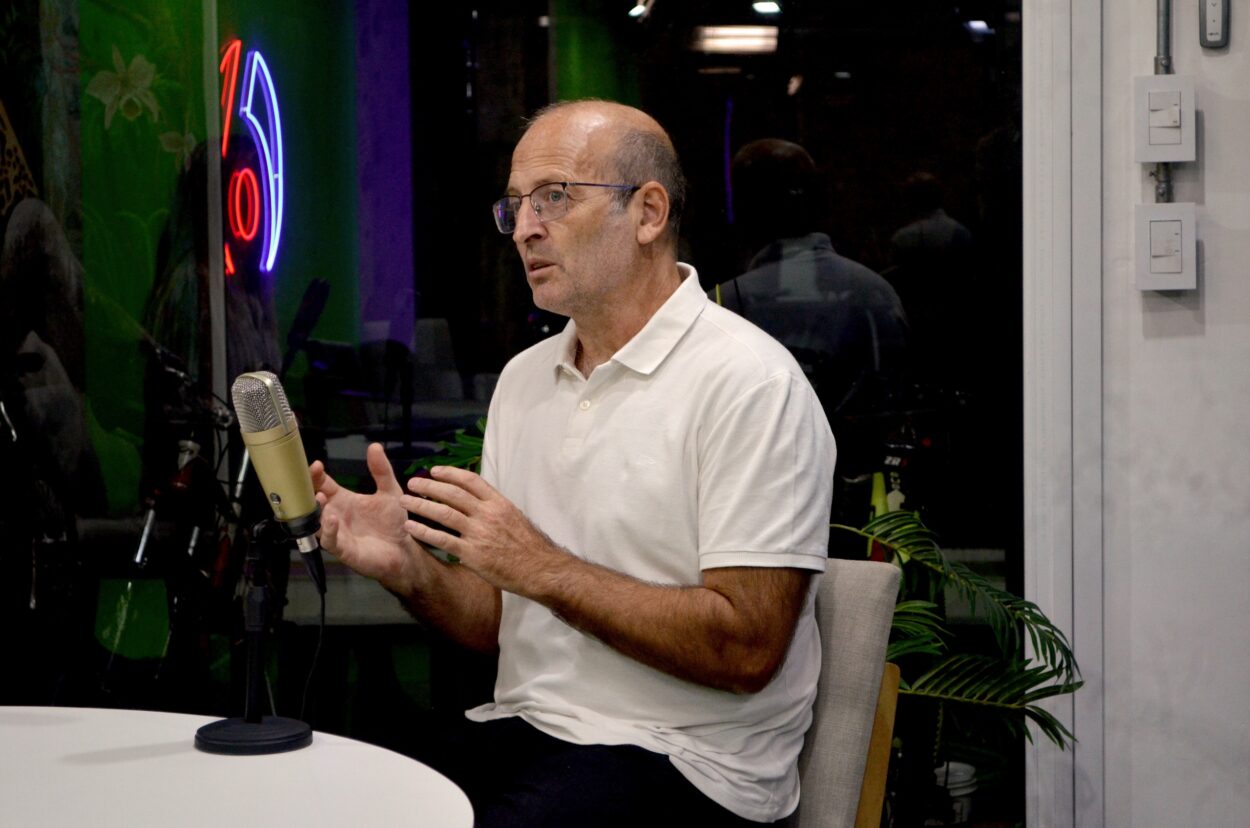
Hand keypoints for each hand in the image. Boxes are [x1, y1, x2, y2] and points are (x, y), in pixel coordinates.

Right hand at [311, 443, 421, 593]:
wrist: (403, 550)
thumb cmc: (393, 523)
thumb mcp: (389, 492)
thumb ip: (382, 470)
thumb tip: (375, 446)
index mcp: (343, 500)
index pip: (322, 485)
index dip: (316, 475)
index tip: (316, 464)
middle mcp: (335, 515)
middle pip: (314, 501)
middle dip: (309, 490)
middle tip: (311, 478)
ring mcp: (337, 533)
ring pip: (317, 521)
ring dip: (317, 510)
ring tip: (320, 497)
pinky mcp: (344, 550)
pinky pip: (330, 540)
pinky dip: (329, 530)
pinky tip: (333, 518)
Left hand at [401, 465, 561, 594]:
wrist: (540, 569)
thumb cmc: (530, 547)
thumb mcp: (515, 518)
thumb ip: (495, 509)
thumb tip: (479, 503)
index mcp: (499, 503)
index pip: (471, 480)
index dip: (450, 473)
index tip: (435, 470)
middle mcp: (488, 514)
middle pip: (453, 493)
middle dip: (429, 486)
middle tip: (413, 483)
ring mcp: (479, 533)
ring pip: (444, 513)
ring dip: (421, 505)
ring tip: (405, 502)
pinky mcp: (472, 554)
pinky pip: (442, 540)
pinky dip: (424, 532)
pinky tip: (410, 527)